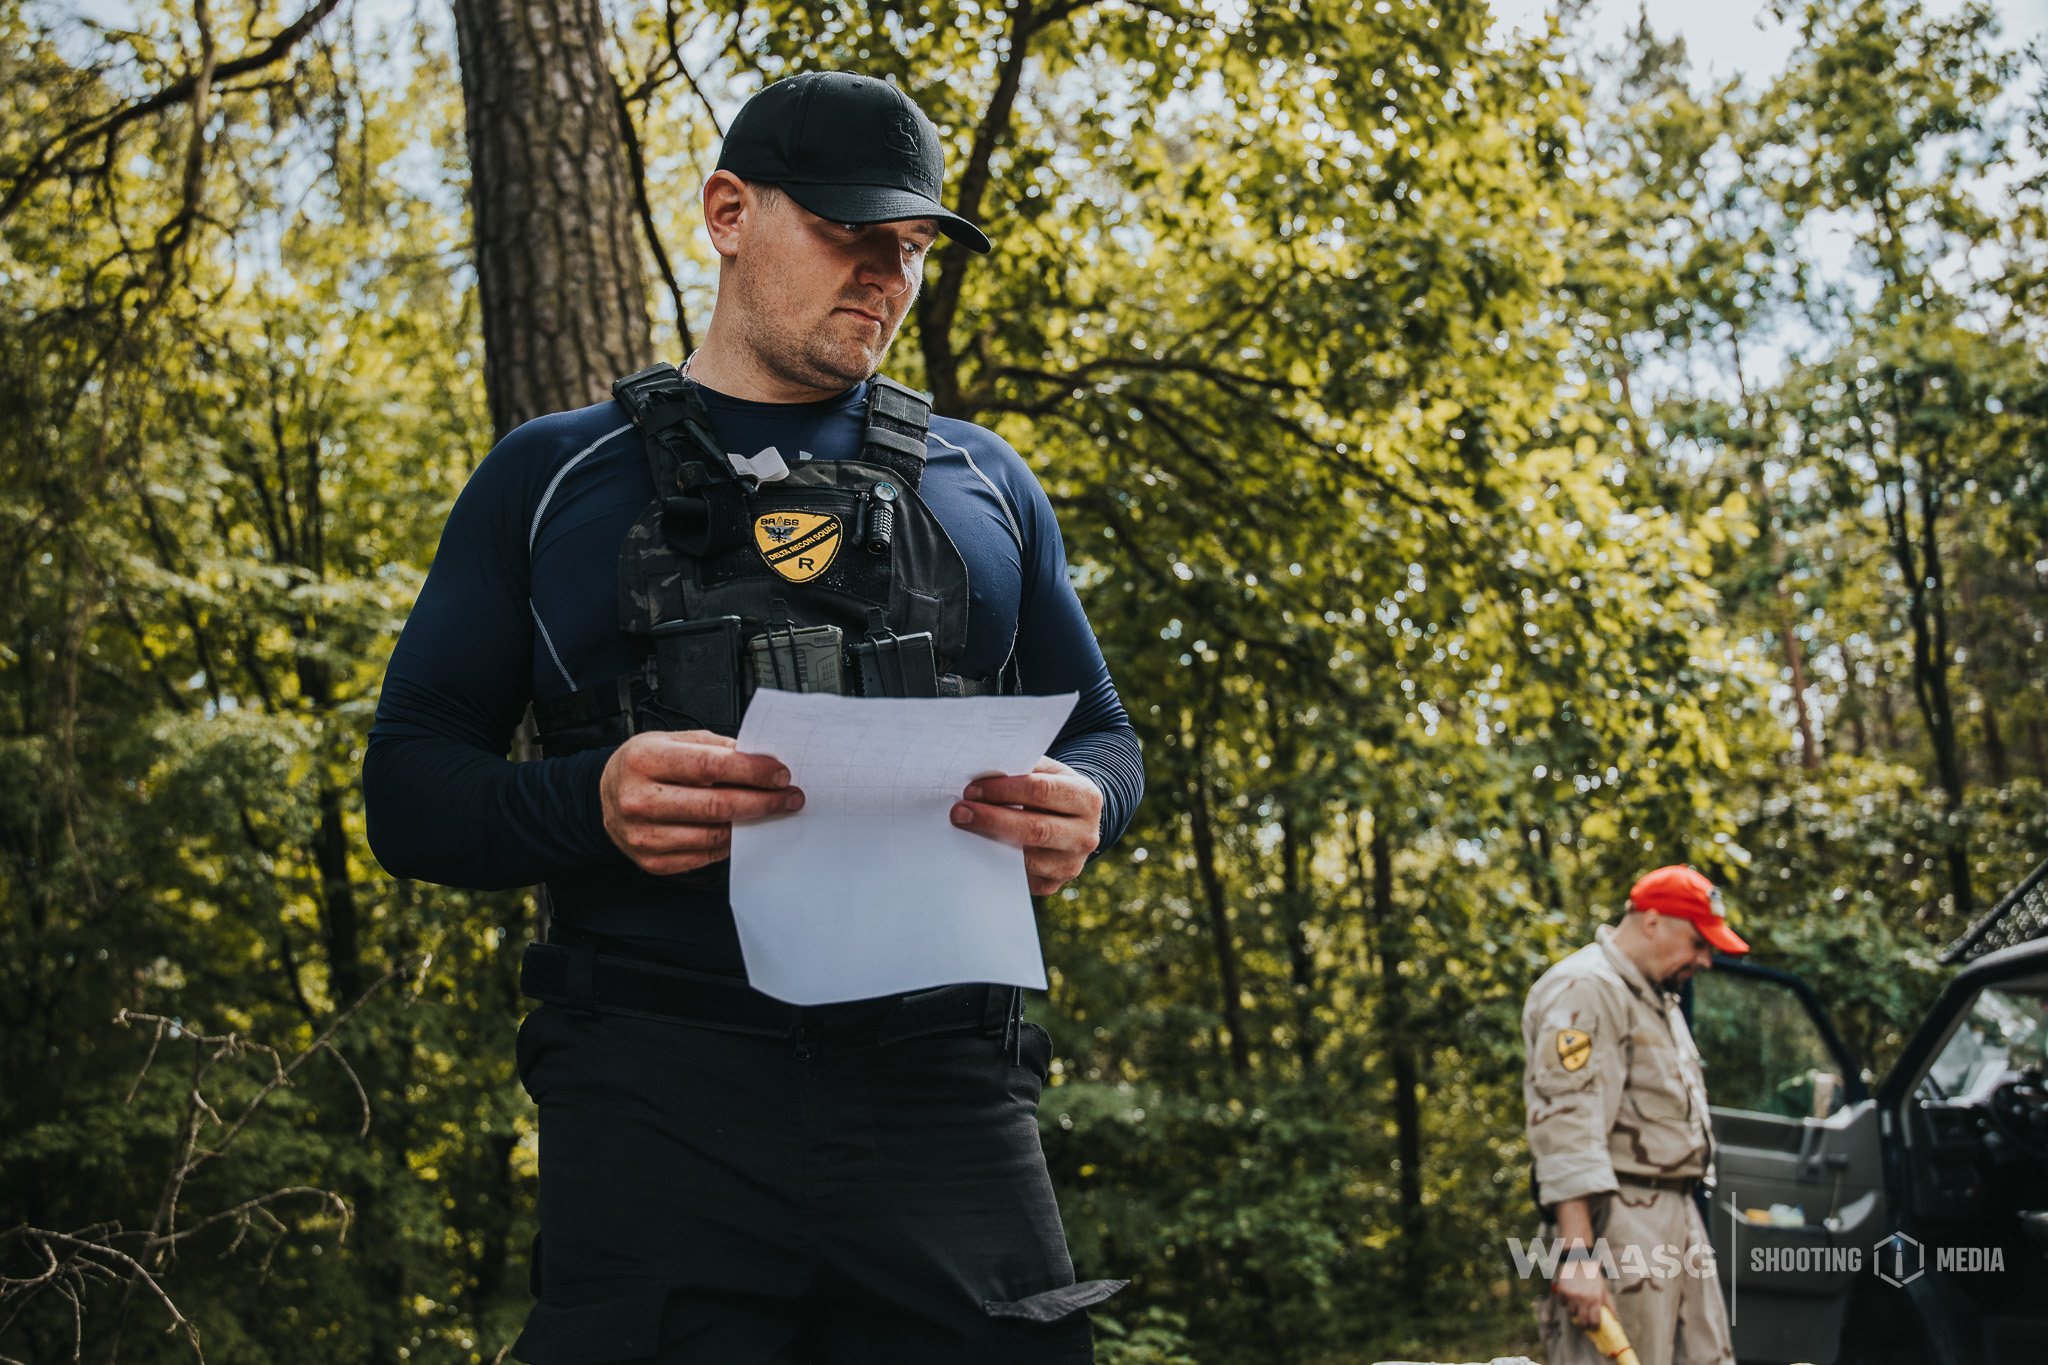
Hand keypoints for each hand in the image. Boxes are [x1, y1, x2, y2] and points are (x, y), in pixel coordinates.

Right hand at [600, 730, 802, 874]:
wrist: (604, 796)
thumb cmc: (642, 765)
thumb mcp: (671, 741)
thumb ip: (714, 748)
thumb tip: (759, 759)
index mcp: (645, 760)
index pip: (712, 766)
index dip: (752, 771)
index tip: (779, 774)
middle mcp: (640, 800)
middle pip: (717, 805)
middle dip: (763, 801)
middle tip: (788, 797)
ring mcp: (645, 835)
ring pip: (715, 835)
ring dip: (750, 825)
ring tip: (768, 812)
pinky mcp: (653, 862)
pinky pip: (705, 856)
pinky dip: (729, 843)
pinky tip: (739, 829)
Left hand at [951, 756, 1102, 895]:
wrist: (1073, 822)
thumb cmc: (1052, 790)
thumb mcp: (1048, 772)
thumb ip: (1022, 768)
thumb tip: (981, 772)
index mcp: (1087, 798)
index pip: (1041, 791)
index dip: (1003, 790)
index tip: (972, 789)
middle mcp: (1085, 835)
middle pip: (1034, 829)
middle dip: (991, 818)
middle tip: (959, 811)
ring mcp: (1069, 864)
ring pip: (1024, 858)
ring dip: (987, 842)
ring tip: (963, 828)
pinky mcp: (1051, 884)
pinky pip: (1016, 876)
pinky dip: (991, 861)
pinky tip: (974, 848)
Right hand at [1552, 1258, 1608, 1329]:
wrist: (1579, 1259)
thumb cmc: (1593, 1276)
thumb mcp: (1604, 1290)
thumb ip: (1610, 1306)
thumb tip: (1616, 1321)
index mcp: (1595, 1299)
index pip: (1595, 1322)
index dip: (1594, 1327)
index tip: (1594, 1326)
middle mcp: (1583, 1299)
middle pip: (1581, 1323)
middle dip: (1583, 1325)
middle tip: (1584, 1323)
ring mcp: (1571, 1295)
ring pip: (1571, 1314)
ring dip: (1574, 1313)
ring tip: (1577, 1306)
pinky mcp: (1561, 1291)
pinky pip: (1562, 1304)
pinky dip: (1566, 1303)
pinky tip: (1570, 1297)